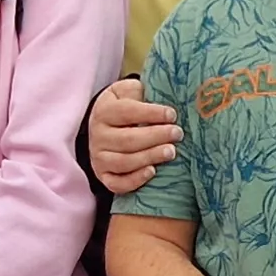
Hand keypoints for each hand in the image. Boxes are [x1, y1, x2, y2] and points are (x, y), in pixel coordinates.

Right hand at [89, 76, 178, 194]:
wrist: (104, 125)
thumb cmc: (125, 106)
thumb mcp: (128, 92)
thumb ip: (141, 92)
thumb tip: (165, 93)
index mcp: (104, 111)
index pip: (127, 112)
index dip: (151, 114)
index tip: (172, 114)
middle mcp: (97, 135)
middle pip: (127, 139)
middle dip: (156, 137)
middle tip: (178, 133)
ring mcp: (99, 157)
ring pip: (124, 162)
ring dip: (150, 157)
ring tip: (172, 152)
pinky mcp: (103, 175)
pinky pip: (116, 183)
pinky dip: (134, 180)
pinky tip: (152, 172)